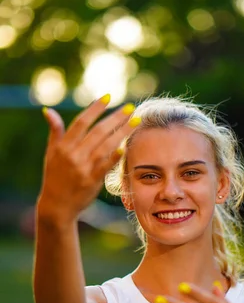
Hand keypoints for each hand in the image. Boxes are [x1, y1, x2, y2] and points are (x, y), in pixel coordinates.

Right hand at [37, 95, 138, 225]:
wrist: (57, 206)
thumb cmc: (54, 177)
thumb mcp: (51, 153)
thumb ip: (54, 131)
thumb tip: (49, 111)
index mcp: (62, 146)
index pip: (81, 122)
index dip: (95, 108)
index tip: (108, 97)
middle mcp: (73, 155)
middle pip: (98, 131)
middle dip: (116, 118)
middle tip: (130, 108)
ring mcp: (83, 168)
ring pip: (106, 145)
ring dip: (123, 132)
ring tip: (136, 121)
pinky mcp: (92, 181)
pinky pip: (107, 165)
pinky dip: (116, 155)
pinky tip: (126, 144)